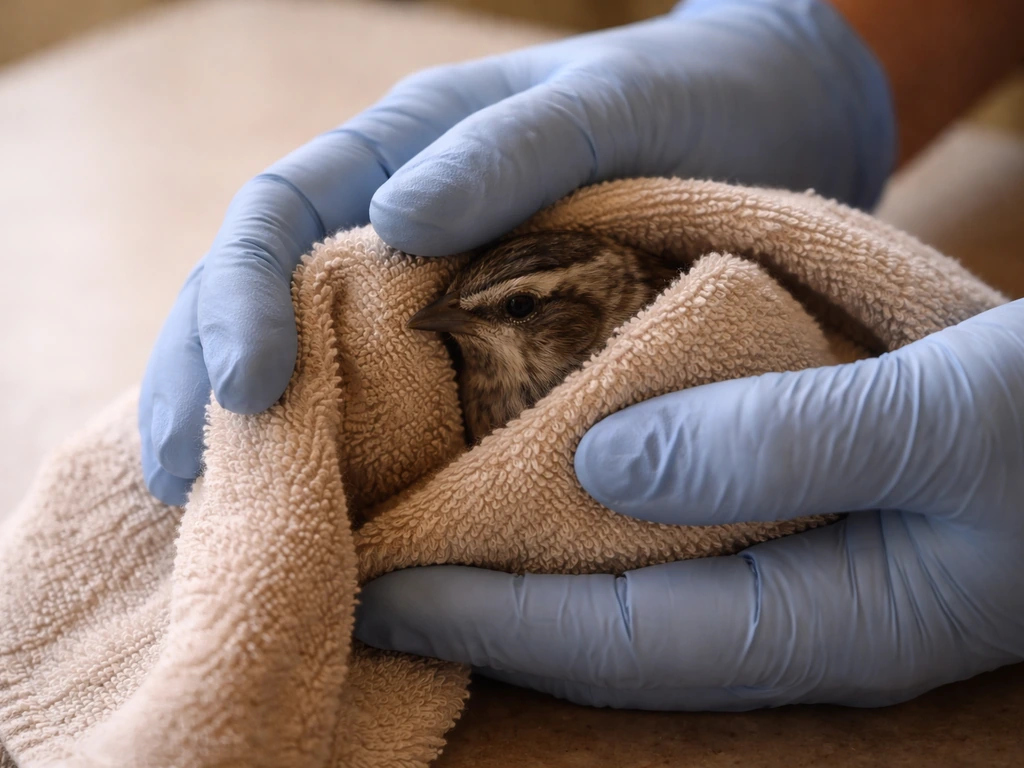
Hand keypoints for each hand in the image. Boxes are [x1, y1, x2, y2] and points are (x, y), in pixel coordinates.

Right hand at [140, 0, 893, 503]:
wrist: (767, 121)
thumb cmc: (682, 99)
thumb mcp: (601, 106)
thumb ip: (507, 156)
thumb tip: (397, 228)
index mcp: (402, 151)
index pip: (275, 218)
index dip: (237, 298)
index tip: (245, 389)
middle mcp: (397, 226)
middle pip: (265, 301)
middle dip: (209, 387)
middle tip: (180, 485)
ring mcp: (435, 294)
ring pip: (318, 362)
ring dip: (264, 437)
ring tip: (224, 519)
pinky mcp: (483, 350)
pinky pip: (400, 402)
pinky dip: (355, 457)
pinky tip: (332, 514)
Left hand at [355, 300, 1023, 709]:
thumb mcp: (934, 419)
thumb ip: (775, 442)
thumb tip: (599, 460)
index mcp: (823, 624)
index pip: (606, 637)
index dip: (484, 614)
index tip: (377, 586)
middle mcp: (794, 625)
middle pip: (601, 634)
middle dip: (485, 609)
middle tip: (377, 566)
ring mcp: (799, 588)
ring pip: (630, 594)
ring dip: (529, 566)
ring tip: (435, 530)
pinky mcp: (802, 539)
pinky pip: (672, 544)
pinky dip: (595, 519)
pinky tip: (549, 480)